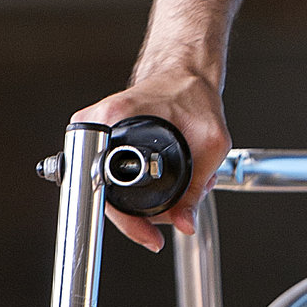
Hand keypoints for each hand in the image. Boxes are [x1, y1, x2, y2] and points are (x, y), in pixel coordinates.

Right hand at [70, 67, 230, 252]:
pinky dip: (139, 190)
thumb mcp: (211, 141)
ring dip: (145, 202)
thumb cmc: (192, 93)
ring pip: (110, 190)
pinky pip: (113, 178)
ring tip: (179, 193)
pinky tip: (165, 184)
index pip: (103, 185)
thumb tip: (185, 222)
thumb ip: (200, 185)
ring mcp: (96, 132)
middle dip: (144, 214)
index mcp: (114, 118)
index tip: (147, 233)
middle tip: (176, 213)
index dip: (127, 219)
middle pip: (106, 195)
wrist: (185, 72)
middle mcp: (97, 124)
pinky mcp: (103, 138)